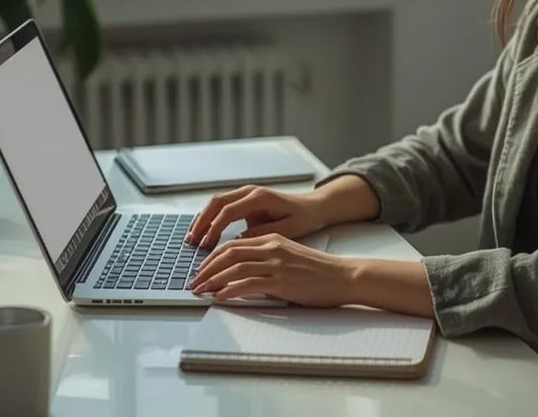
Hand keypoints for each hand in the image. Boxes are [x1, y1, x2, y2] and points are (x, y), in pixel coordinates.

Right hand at [185, 185, 323, 247]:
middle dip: (201, 222)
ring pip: (215, 202)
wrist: (313, 206)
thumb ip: (262, 233)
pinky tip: (202, 232)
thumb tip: (239, 241)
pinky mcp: (244, 200)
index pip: (228, 211)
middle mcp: (249, 192)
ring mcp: (246, 194)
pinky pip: (221, 206)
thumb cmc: (303, 217)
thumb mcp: (286, 229)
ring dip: (202, 219)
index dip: (214, 228)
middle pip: (216, 203)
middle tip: (192, 242)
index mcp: (259, 197)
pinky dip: (209, 218)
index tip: (206, 245)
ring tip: (192, 239)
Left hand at [189, 233, 354, 305]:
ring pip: (235, 267)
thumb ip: (268, 259)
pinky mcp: (282, 281)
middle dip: (207, 268)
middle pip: (229, 253)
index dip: (213, 257)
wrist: (344, 276)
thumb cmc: (319, 271)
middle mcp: (272, 248)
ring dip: (213, 280)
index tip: (202, 269)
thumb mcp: (290, 257)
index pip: (233, 244)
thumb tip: (244, 272)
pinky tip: (220, 297)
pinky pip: (248, 284)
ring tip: (200, 290)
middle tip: (194, 281)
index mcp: (272, 240)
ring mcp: (276, 264)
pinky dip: (230, 290)